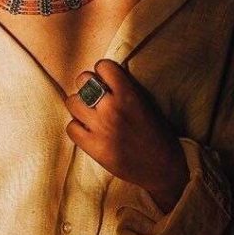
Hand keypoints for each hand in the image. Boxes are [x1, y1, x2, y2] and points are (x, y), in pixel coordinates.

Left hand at [64, 58, 189, 213]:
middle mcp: (111, 108)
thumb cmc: (158, 134)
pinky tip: (87, 131)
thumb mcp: (146, 104)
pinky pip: (71, 127)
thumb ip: (126, 89)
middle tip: (94, 97)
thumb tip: (104, 78)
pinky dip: (77, 128)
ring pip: (72, 102)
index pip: (103, 66)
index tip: (105, 80)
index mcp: (128, 95)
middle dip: (87, 86)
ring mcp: (100, 128)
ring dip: (80, 106)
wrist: (162, 168)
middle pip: (82, 81)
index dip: (103, 72)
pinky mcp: (93, 147)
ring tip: (89, 114)